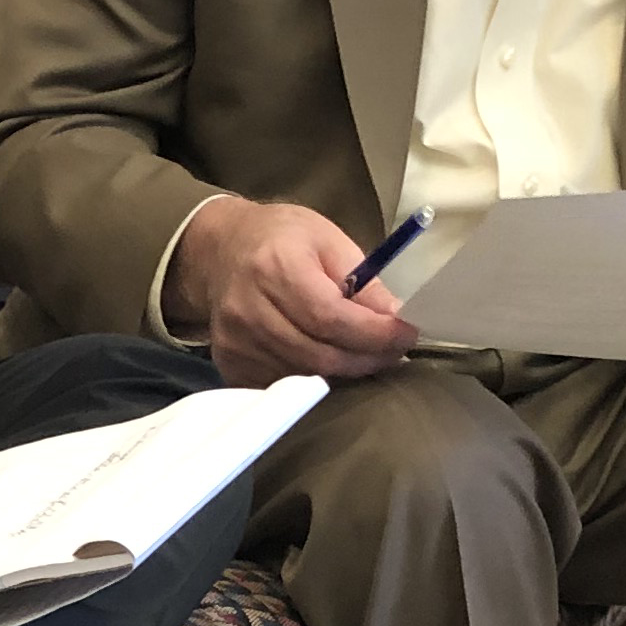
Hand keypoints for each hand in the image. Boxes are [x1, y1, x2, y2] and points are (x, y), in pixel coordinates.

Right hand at [163, 199, 419, 386]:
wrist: (220, 250)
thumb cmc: (279, 238)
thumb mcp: (327, 239)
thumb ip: (363, 279)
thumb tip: (396, 318)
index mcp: (275, 267)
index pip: (330, 317)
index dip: (373, 334)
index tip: (405, 335)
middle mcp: (249, 309)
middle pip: (320, 355)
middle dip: (366, 358)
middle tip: (394, 352)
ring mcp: (235, 342)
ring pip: (305, 377)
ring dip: (345, 372)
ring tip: (365, 355)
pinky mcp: (230, 365)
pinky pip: (284, 387)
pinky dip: (314, 379)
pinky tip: (329, 361)